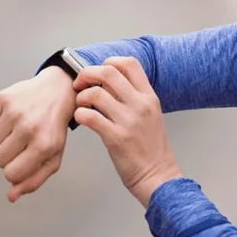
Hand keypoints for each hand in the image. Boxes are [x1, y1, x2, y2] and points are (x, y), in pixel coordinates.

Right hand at [0, 67, 75, 202]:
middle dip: (8, 154)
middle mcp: (30, 127)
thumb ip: (35, 179)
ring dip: (0, 140)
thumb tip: (11, 196)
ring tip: (17, 129)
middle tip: (23, 141)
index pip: (11, 174)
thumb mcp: (54, 154)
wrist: (59, 90)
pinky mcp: (4, 98)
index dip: (15, 170)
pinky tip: (10, 117)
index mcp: (45, 145)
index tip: (24, 158)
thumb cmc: (54, 126)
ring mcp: (16, 111)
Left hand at [72, 57, 182, 207]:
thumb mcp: (151, 114)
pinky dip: (80, 114)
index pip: (130, 63)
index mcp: (150, 96)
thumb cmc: (151, 147)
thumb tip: (110, 83)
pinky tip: (82, 119)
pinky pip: (90, 116)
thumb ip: (135, 97)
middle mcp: (140, 104)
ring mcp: (128, 120)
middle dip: (87, 74)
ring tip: (81, 105)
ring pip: (95, 93)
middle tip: (80, 84)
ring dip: (81, 97)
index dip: (110, 62)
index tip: (99, 72)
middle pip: (108, 72)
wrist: (157, 174)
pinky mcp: (115, 137)